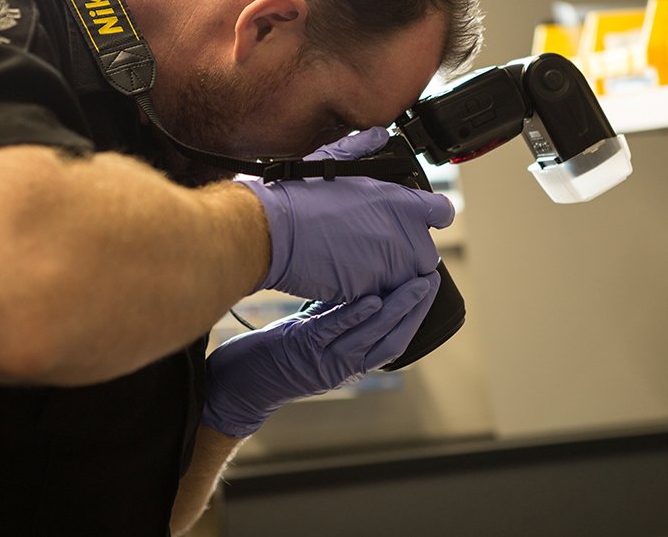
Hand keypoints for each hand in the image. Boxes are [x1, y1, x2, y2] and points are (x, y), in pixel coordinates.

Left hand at [202, 272, 439, 437]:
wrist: (236, 387)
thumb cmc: (273, 358)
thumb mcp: (313, 334)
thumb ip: (338, 316)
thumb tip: (362, 284)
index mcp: (349, 365)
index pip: (395, 342)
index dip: (416, 316)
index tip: (429, 286)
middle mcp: (342, 368)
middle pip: (391, 339)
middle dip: (415, 309)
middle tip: (431, 279)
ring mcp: (324, 361)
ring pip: (371, 336)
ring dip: (396, 310)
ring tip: (415, 283)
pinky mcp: (301, 350)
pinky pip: (335, 332)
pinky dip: (355, 316)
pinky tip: (371, 299)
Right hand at [241, 128, 452, 302]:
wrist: (274, 232)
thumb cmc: (299, 196)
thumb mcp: (333, 161)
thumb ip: (363, 148)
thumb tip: (378, 134)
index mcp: (398, 201)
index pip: (441, 211)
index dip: (432, 215)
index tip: (422, 219)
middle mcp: (402, 234)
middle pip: (427, 253)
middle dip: (410, 253)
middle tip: (381, 247)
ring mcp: (388, 265)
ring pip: (407, 279)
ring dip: (391, 274)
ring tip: (361, 263)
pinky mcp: (370, 290)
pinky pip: (383, 296)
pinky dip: (371, 291)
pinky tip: (348, 276)